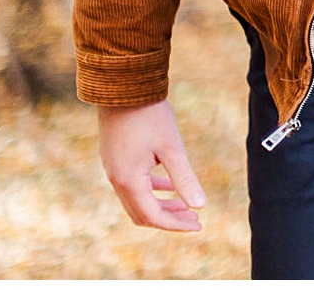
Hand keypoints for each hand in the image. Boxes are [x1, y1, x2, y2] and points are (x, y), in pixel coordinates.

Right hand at [98, 100, 205, 231]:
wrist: (122, 88)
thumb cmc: (149, 115)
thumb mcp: (172, 147)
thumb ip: (184, 177)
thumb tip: (200, 205)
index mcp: (129, 181)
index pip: (153, 216)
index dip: (176, 224)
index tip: (198, 225)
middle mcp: (116, 179)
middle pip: (142, 213)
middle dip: (169, 218)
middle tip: (194, 219)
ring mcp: (113, 169)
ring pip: (137, 200)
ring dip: (161, 205)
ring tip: (186, 205)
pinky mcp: (114, 158)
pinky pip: (133, 184)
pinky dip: (152, 189)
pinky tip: (169, 185)